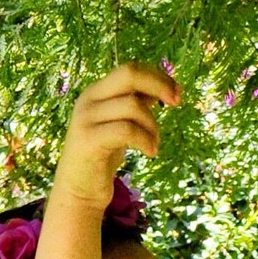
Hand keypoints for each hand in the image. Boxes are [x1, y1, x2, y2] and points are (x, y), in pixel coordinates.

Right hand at [52, 63, 178, 206]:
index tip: (178, 92)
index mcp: (97, 91)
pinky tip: (151, 152)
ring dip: (153, 125)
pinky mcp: (89, 139)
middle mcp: (89, 98)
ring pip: (133, 106)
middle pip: (128, 74)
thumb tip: (163, 87)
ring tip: (154, 145)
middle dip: (159, 85)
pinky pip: (126, 130)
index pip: (130, 69)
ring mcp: (87, 117)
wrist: (79, 189)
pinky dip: (145, 140)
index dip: (157, 76)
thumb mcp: (122, 124)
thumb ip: (136, 105)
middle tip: (177, 103)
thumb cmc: (103, 156)